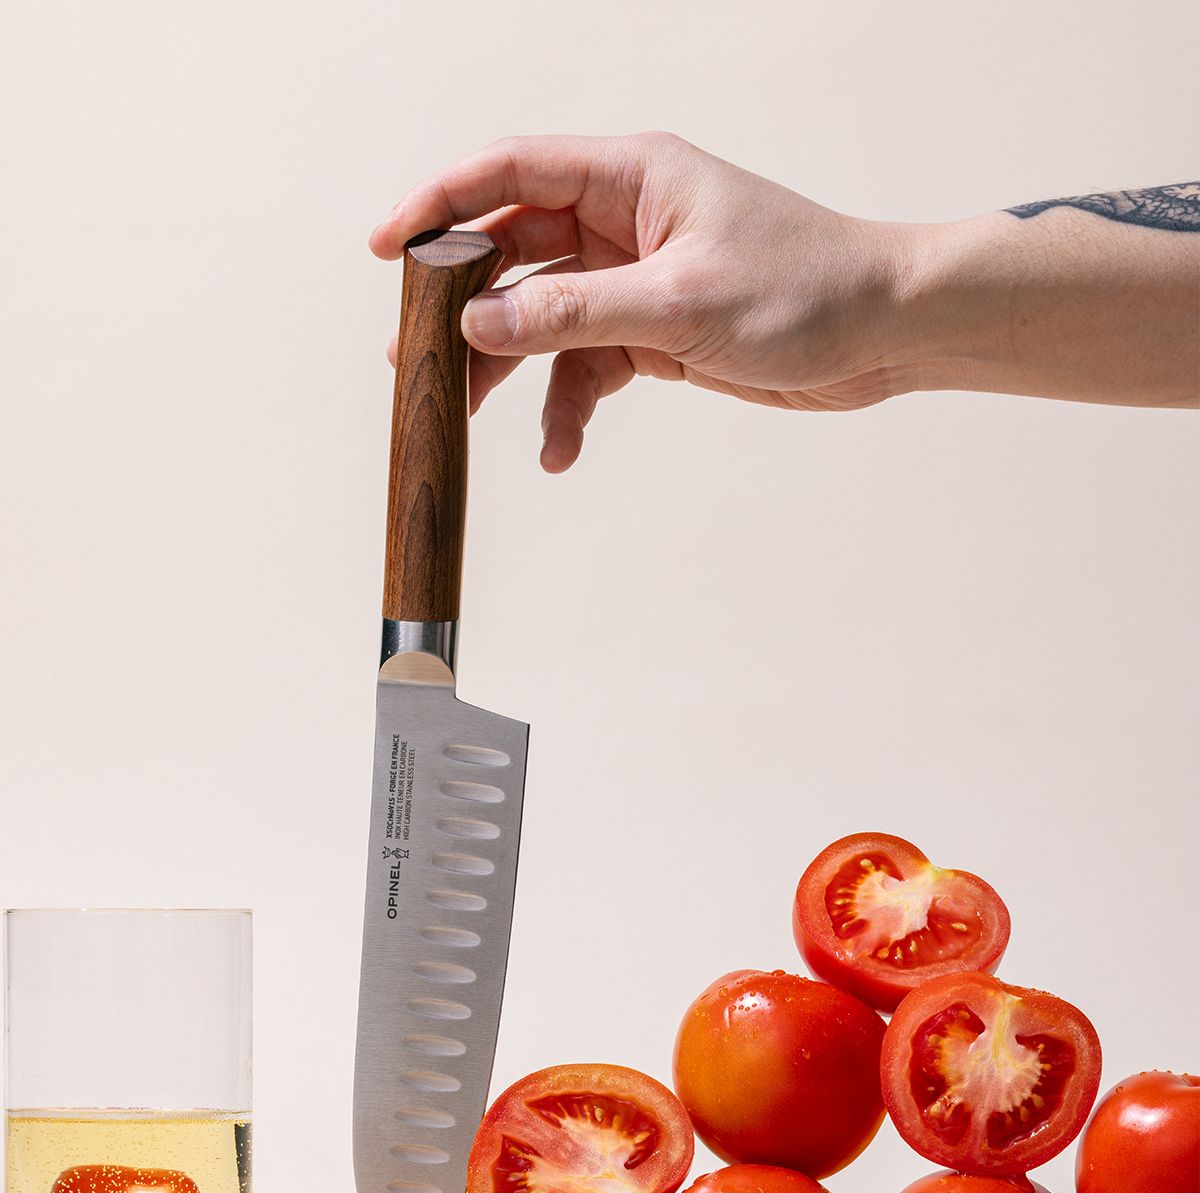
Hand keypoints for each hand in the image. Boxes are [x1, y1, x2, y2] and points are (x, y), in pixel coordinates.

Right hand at [370, 133, 908, 470]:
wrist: (884, 334)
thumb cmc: (805, 289)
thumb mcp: (677, 302)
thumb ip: (573, 313)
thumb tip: (480, 326)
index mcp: (632, 177)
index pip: (510, 173)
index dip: (440, 204)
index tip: (386, 249)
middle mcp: (626, 221)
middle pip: (515, 252)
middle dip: (463, 306)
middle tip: (414, 357)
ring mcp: (637, 279)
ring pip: (543, 318)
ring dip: (508, 368)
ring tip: (464, 416)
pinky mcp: (655, 333)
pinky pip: (587, 366)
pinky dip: (569, 408)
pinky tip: (560, 452)